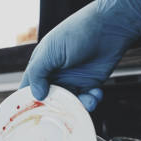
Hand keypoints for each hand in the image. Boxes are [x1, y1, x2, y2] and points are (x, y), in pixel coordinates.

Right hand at [20, 0, 140, 110]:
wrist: (112, 25)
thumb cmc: (79, 31)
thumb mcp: (51, 51)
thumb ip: (38, 72)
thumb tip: (36, 95)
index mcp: (42, 64)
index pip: (28, 87)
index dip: (28, 101)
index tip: (32, 114)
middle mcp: (55, 74)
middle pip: (49, 100)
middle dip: (56, 109)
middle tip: (63, 113)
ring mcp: (72, 80)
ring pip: (69, 103)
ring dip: (77, 106)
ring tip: (87, 100)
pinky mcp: (89, 84)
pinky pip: (86, 100)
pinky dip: (91, 100)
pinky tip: (96, 92)